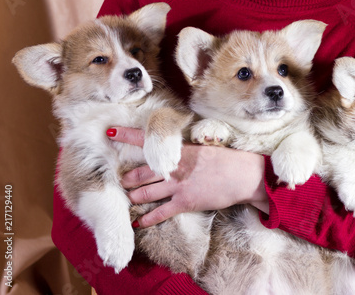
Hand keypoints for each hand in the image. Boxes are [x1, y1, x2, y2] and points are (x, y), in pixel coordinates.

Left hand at [107, 127, 267, 227]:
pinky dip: (147, 219)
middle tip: (120, 181)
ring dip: (134, 197)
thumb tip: (174, 154)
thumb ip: (185, 153)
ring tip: (128, 199)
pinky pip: (161, 213)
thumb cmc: (227, 161)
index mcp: (179, 151)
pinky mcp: (185, 202)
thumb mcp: (203, 150)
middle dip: (128, 178)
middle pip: (141, 173)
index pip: (148, 140)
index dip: (127, 136)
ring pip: (146, 193)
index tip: (111, 132)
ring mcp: (178, 186)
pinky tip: (138, 222)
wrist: (243, 176)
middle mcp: (174, 167)